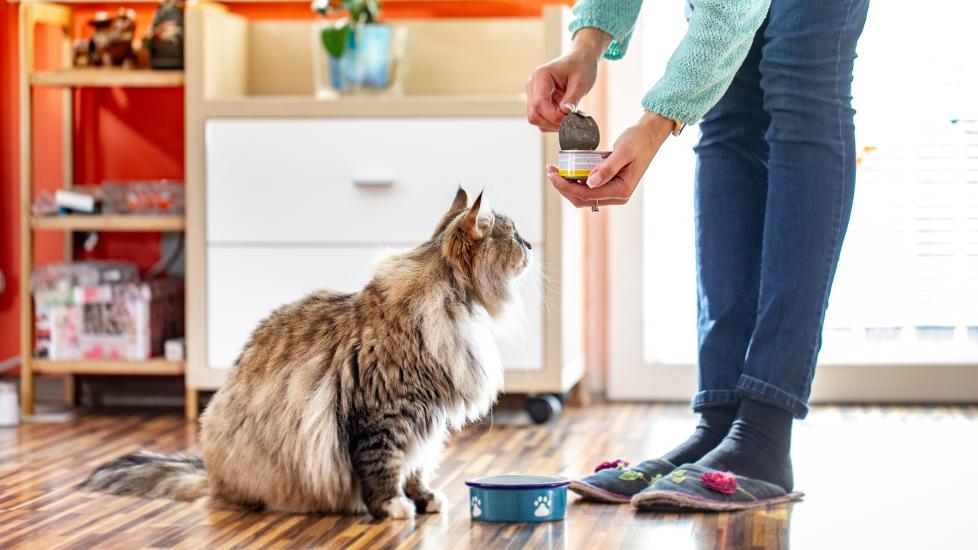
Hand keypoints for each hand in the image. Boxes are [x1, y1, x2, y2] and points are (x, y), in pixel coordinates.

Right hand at [525, 29, 610, 130]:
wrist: (580, 61)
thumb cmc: (581, 67)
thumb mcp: (581, 82)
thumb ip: (572, 98)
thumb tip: (565, 114)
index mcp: (541, 76)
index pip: (539, 103)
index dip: (553, 116)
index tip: (569, 118)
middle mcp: (533, 85)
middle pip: (534, 114)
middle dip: (552, 121)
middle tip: (571, 119)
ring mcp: (533, 94)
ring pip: (536, 119)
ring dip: (553, 123)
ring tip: (570, 116)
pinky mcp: (538, 102)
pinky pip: (541, 119)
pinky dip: (553, 122)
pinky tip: (565, 115)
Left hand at [547, 112, 673, 207]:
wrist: (649, 135)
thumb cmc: (638, 140)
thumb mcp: (622, 151)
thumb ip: (607, 168)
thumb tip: (589, 182)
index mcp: (621, 190)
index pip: (587, 194)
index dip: (566, 186)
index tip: (553, 174)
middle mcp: (618, 196)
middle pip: (582, 199)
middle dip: (563, 187)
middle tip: (551, 172)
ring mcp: (614, 192)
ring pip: (584, 196)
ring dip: (568, 185)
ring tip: (556, 171)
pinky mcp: (610, 186)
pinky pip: (589, 189)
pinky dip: (576, 182)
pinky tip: (567, 171)